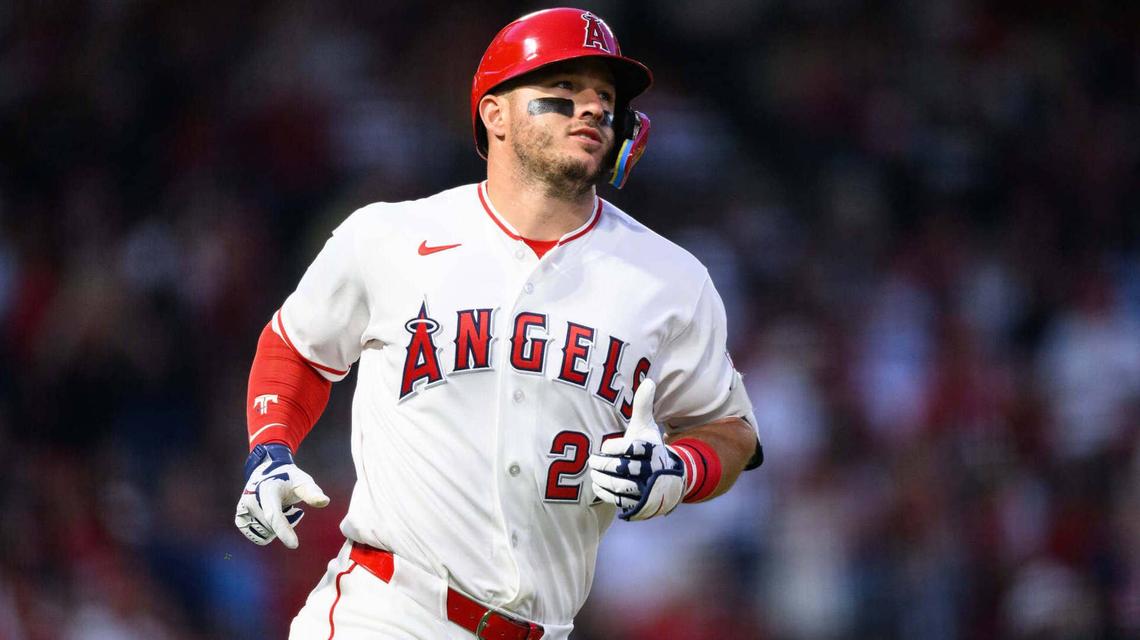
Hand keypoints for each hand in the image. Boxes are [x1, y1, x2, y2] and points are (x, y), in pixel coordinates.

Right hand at [234, 443, 328, 548]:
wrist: (267, 473)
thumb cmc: (289, 479)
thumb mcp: (303, 482)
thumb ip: (312, 493)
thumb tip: (325, 502)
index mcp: (267, 490)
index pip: (274, 515)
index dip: (284, 531)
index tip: (294, 545)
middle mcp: (251, 500)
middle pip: (274, 527)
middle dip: (287, 522)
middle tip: (290, 507)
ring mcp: (243, 509)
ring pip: (267, 535)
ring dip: (277, 528)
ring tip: (279, 510)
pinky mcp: (239, 519)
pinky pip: (258, 537)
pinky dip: (268, 531)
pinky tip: (270, 516)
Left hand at [588, 379, 684, 520]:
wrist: (666, 478)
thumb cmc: (649, 448)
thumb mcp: (646, 427)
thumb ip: (643, 406)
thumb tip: (649, 380)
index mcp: (651, 450)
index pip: (631, 449)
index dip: (614, 448)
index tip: (606, 447)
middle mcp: (650, 470)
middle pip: (623, 469)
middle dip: (603, 465)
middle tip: (592, 460)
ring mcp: (645, 488)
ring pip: (620, 486)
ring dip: (601, 479)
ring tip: (593, 472)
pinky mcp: (639, 503)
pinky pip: (619, 500)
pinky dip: (604, 493)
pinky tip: (597, 485)